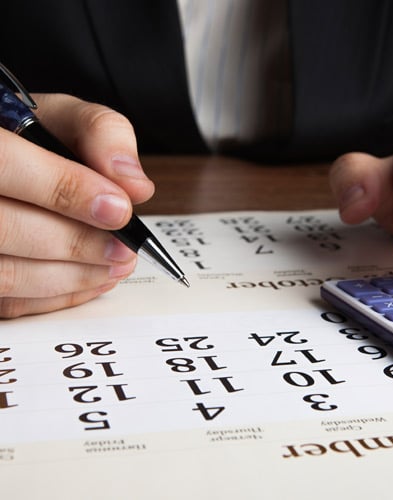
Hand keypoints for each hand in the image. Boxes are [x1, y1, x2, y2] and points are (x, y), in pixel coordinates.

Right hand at [0, 94, 154, 316]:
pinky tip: (92, 279)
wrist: (7, 160)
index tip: (118, 209)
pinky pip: (12, 300)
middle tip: (124, 248)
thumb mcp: (63, 118)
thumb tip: (136, 186)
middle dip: (78, 243)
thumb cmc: (32, 140)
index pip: (7, 166)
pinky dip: (59, 296)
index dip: (67, 190)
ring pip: (7, 272)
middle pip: (7, 229)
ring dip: (74, 275)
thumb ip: (101, 135)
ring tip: (117, 264)